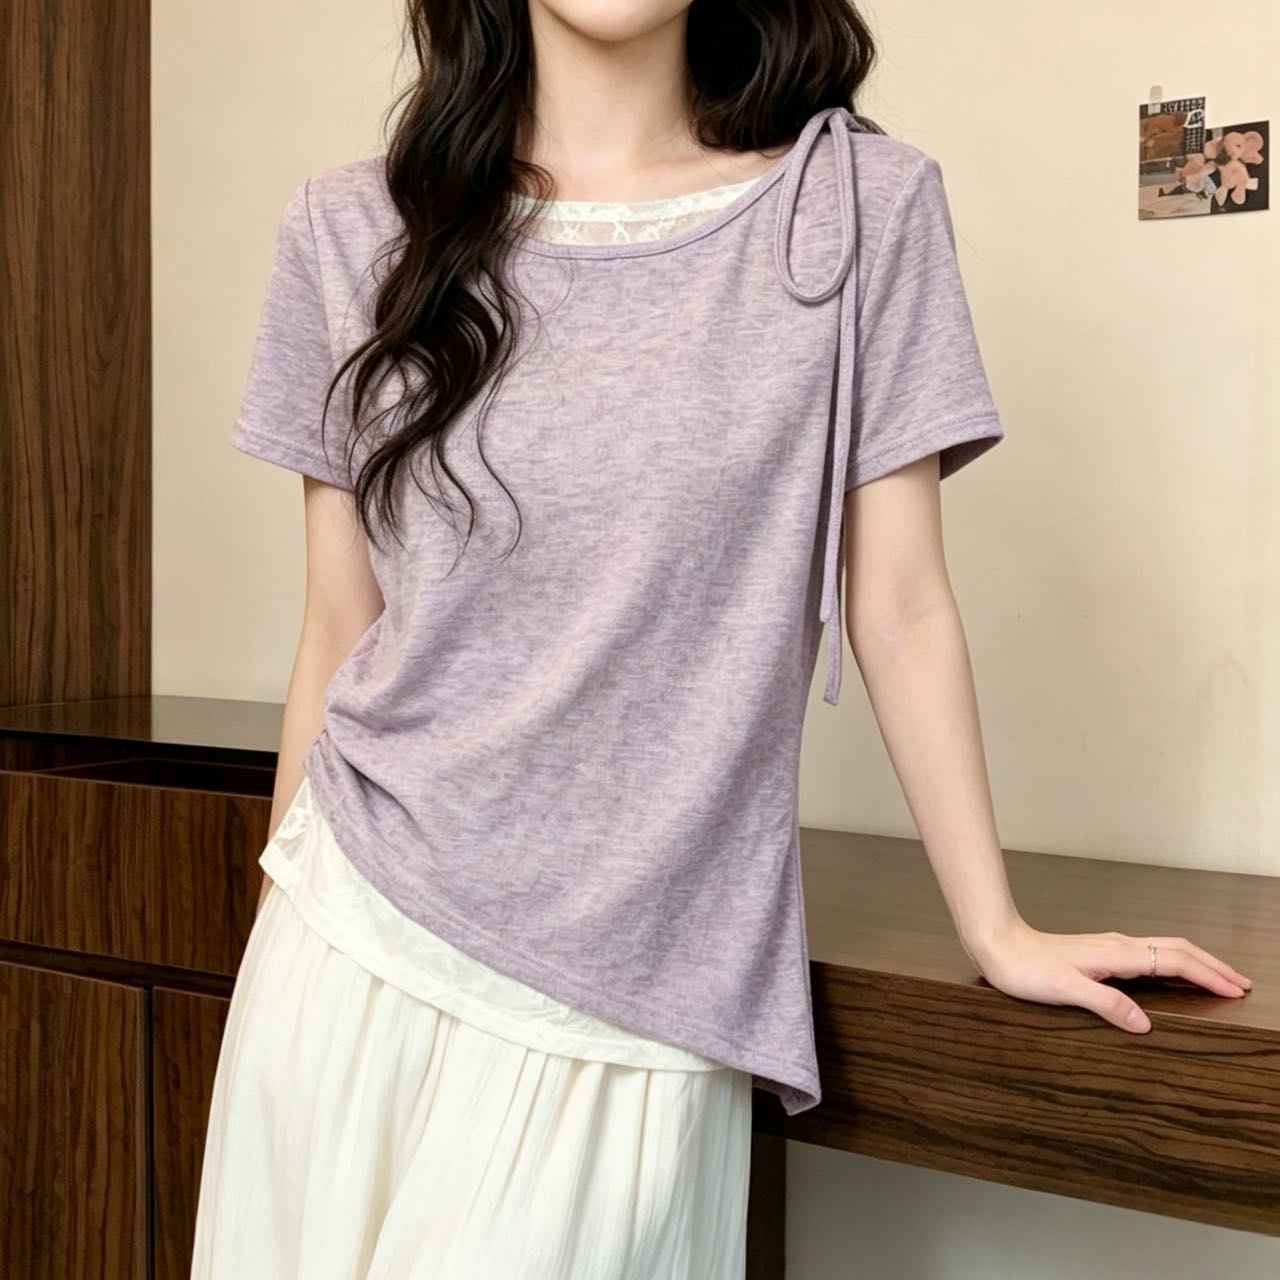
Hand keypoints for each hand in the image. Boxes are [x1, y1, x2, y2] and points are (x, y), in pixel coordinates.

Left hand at [963, 919, 1252, 1032]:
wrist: (997, 944)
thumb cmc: (1025, 968)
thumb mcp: (1064, 990)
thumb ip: (1105, 1004)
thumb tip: (1144, 1024)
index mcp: (1116, 954)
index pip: (1174, 961)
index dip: (1208, 975)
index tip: (1237, 989)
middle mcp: (1117, 946)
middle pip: (1177, 949)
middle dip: (1212, 966)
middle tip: (1242, 984)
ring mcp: (1109, 947)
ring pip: (1164, 948)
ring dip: (1195, 961)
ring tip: (1218, 978)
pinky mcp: (1099, 952)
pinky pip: (1148, 953)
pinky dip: (1172, 961)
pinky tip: (1171, 973)